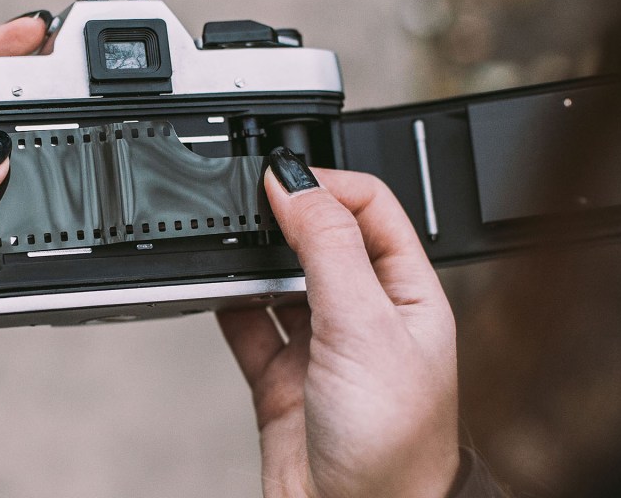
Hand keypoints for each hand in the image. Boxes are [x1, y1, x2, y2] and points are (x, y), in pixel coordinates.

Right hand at [218, 151, 459, 496]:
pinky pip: (246, 323)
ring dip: (251, 262)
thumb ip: (326, 247)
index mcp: (406, 292)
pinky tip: (214, 290)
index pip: (372, 208)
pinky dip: (226, 304)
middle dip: (284, 219)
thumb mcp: (364, 324)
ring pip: (278, 279)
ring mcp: (319, 345)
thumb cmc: (392, 442)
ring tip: (228, 250)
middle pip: (320, 238)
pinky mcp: (280, 375)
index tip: (282, 179)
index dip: (328, 184)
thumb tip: (294, 184)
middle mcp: (364, 314)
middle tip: (249, 207)